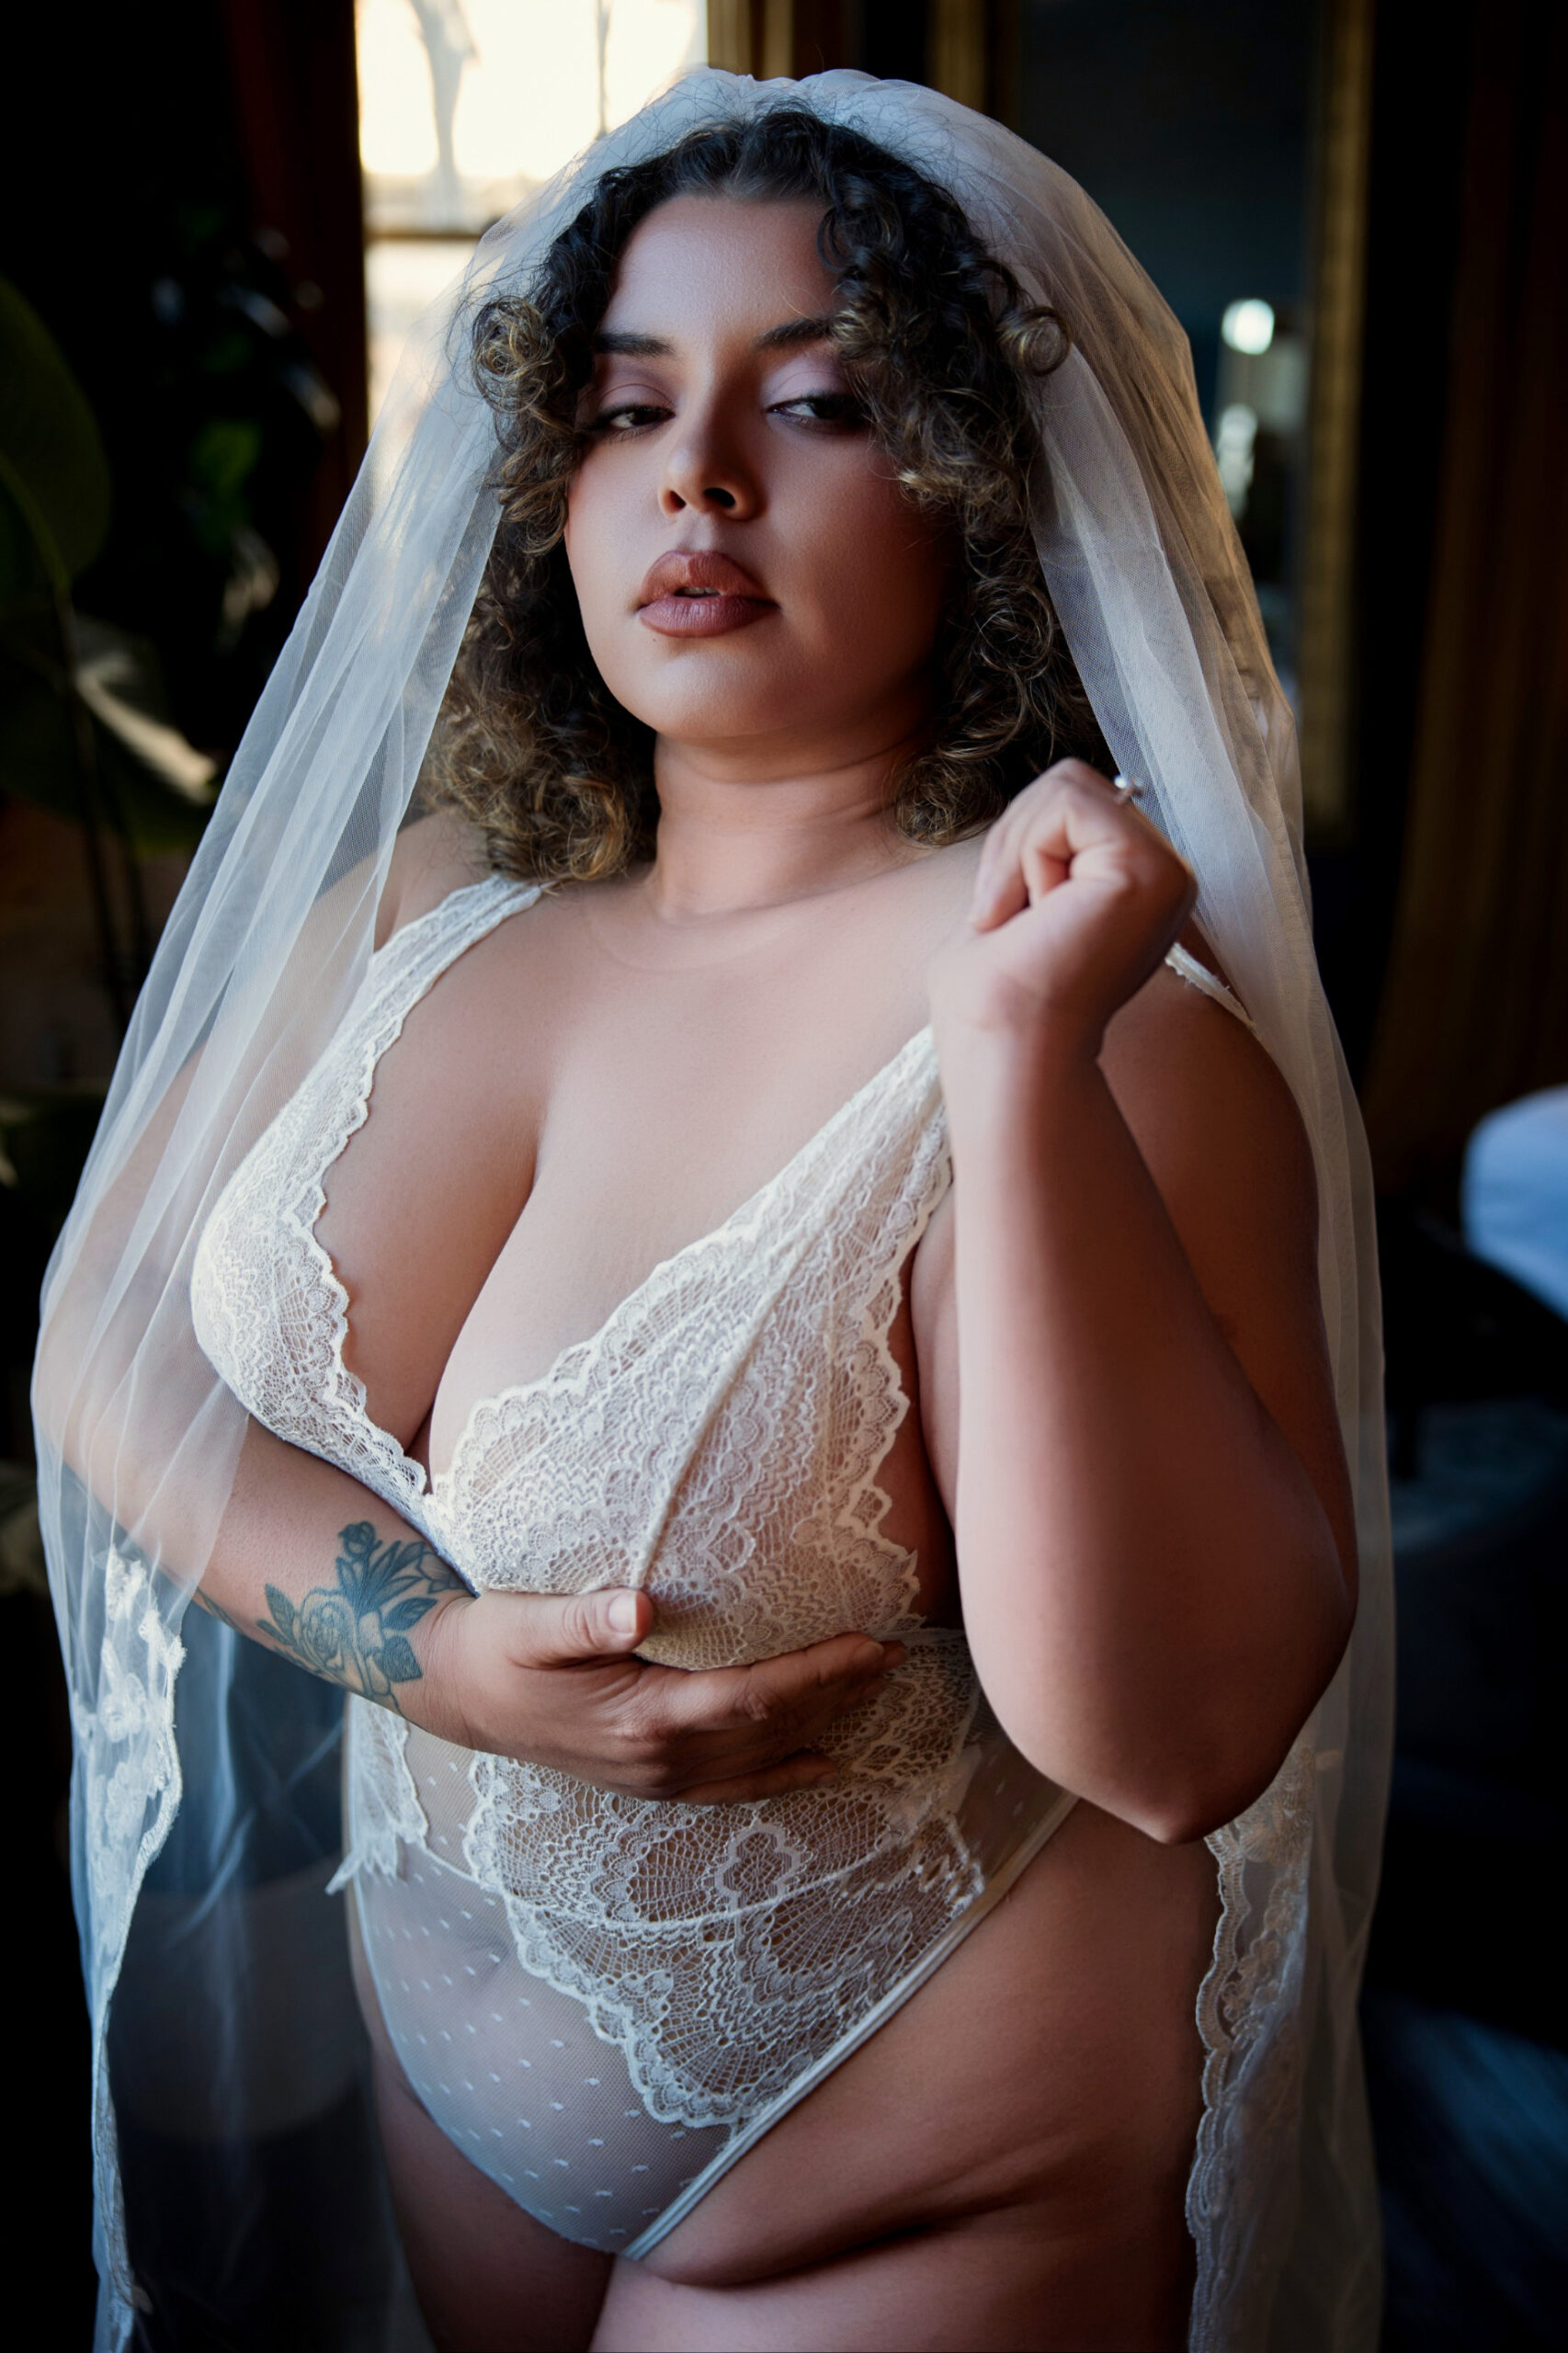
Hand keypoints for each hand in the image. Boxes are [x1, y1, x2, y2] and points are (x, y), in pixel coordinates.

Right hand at [412, 1585, 904, 1804]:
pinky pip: (732, 1786)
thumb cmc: (494, 1645)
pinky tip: (823, 1763)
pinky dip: (782, 1775)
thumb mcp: (528, 1621)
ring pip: (761, 1757)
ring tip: (876, 1687)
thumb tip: (639, 1606)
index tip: (868, 1643)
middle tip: (896, 1653)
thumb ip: (585, 1619)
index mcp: (641, 1718)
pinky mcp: (649, 1780)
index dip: (816, 1674)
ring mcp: (656, 1778)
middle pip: (770, 1730)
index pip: (753, 1698)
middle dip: (838, 1693)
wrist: (455, 1693)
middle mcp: (658, 1759)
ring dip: (823, 1723)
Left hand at [929, 760, 1195, 1058]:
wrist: (1005, 1045)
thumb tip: (1047, 796)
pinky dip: (1027, 854)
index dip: (1017, 844)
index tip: (1004, 916)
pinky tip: (1037, 913)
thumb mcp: (1012, 898)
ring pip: (1066, 785)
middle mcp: (1163, 874)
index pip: (1068, 803)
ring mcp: (1167, 870)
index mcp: (1133, 884)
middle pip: (1069, 782)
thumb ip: (1039, 846)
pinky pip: (1069, 804)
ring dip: (1017, 849)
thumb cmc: (994, 994)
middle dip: (1015, 839)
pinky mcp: (1152, 870)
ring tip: (1025, 917)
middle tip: (1010, 915)